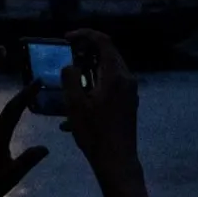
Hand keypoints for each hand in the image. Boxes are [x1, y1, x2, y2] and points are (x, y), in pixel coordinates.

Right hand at [60, 30, 141, 182]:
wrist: (117, 161)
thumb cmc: (95, 132)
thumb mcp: (75, 104)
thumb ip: (70, 78)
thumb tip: (71, 67)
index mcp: (115, 75)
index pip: (103, 42)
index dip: (84, 35)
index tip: (67, 38)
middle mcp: (127, 80)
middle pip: (108, 54)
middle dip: (86, 50)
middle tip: (68, 54)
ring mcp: (130, 93)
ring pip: (109, 70)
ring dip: (90, 69)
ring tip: (71, 79)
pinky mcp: (129, 104)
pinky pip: (111, 85)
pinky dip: (95, 85)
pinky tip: (77, 106)